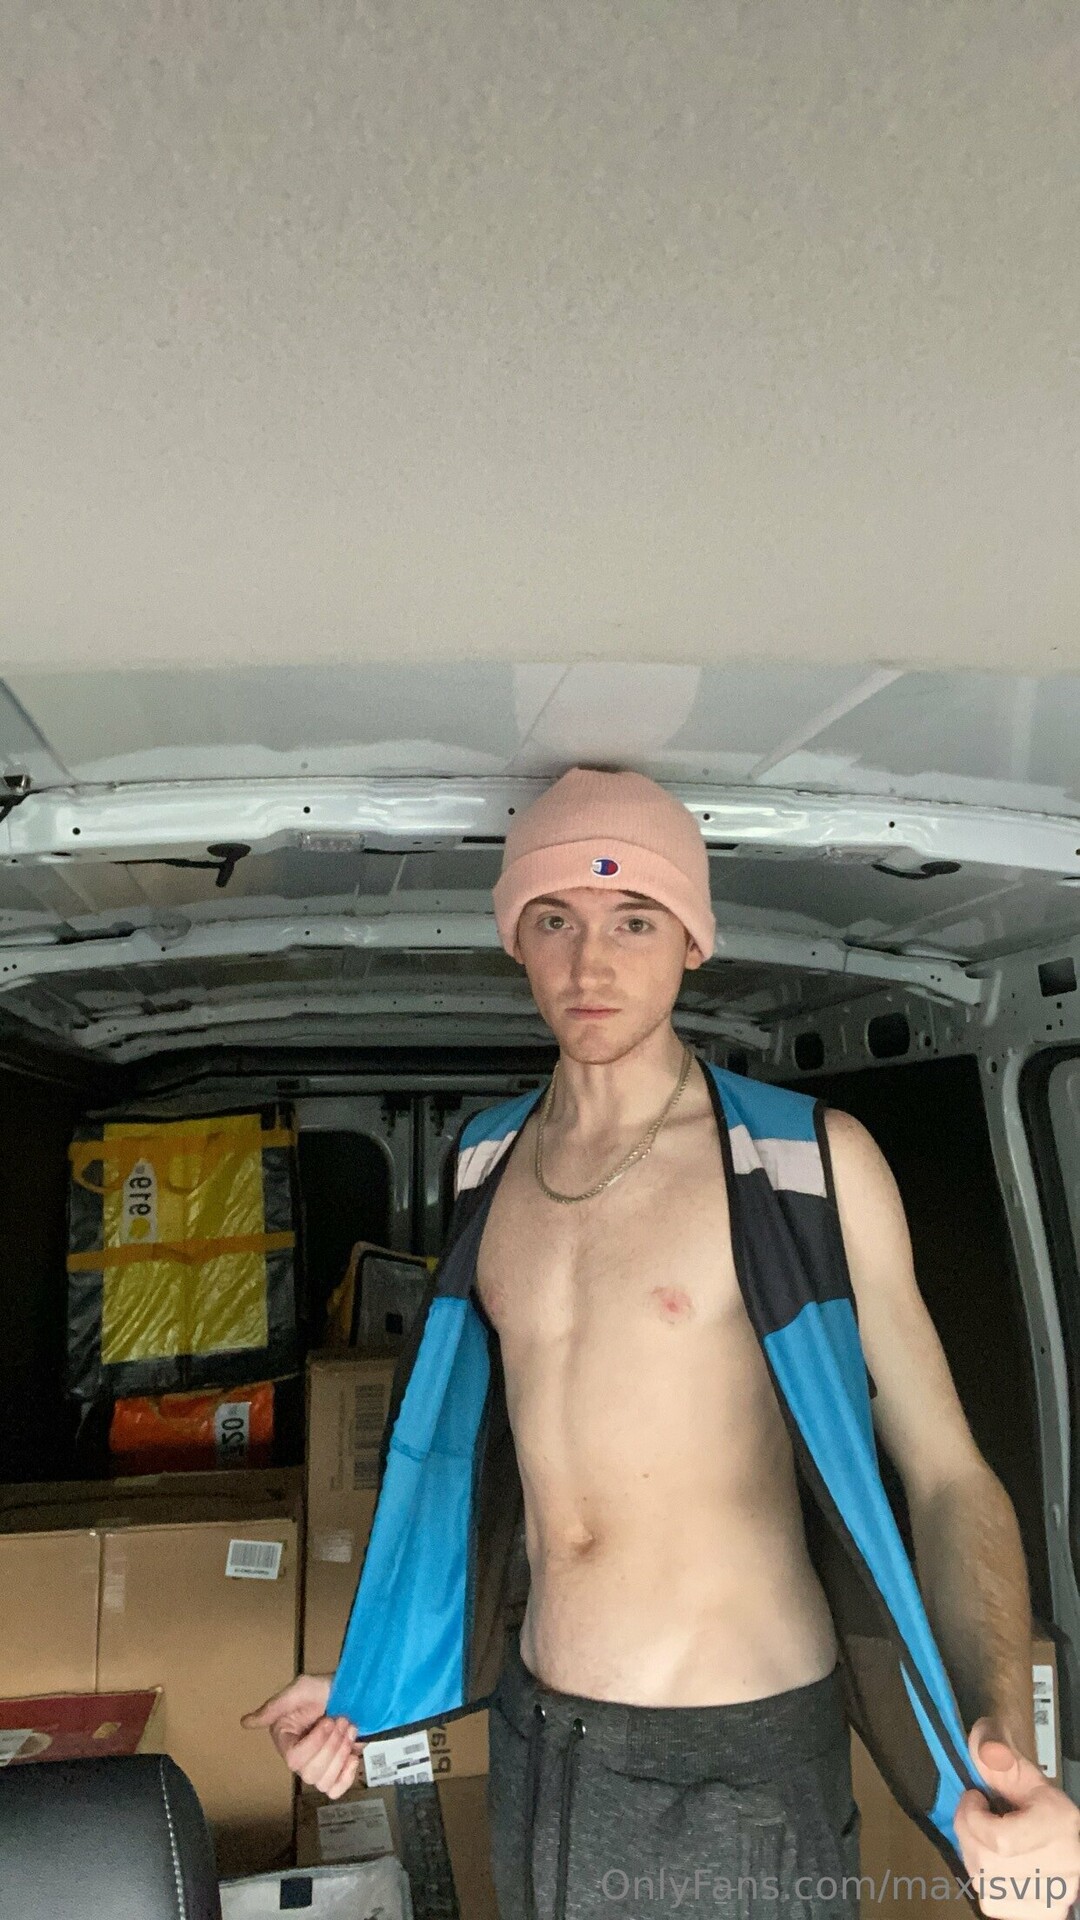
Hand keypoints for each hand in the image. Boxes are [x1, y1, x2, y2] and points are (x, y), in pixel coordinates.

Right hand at [241, 1673, 365, 1799]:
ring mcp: (318, 1768)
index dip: (314, 1744)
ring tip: (349, 1731)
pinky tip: (353, 1756)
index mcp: (286, 1742)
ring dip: (341, 1755)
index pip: (294, 1760)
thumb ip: (273, 1707)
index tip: (327, 1721)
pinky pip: (336, 1790)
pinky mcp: (337, 1772)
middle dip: (332, 1746)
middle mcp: (299, 1760)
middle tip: (342, 1721)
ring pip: (324, 1783)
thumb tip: (244, 1723)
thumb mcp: (299, 1690)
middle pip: (311, 1774)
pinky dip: (346, 1776)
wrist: (352, 1693)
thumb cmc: (322, 1690)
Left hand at [953, 1717, 1079, 1918]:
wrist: (1068, 1833)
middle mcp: (1062, 1865)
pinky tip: (991, 1864)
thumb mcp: (1022, 1772)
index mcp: (1058, 1824)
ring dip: (972, 1857)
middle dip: (967, 1834)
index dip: (973, 1819)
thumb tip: (981, 1749)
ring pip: (986, 1886)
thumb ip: (998, 1756)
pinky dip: (983, 1883)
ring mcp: (1055, 1895)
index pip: (1001, 1840)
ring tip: (982, 1838)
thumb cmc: (1041, 1803)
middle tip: (971, 1815)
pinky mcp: (1044, 1911)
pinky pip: (994, 1904)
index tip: (973, 1798)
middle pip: (988, 1864)